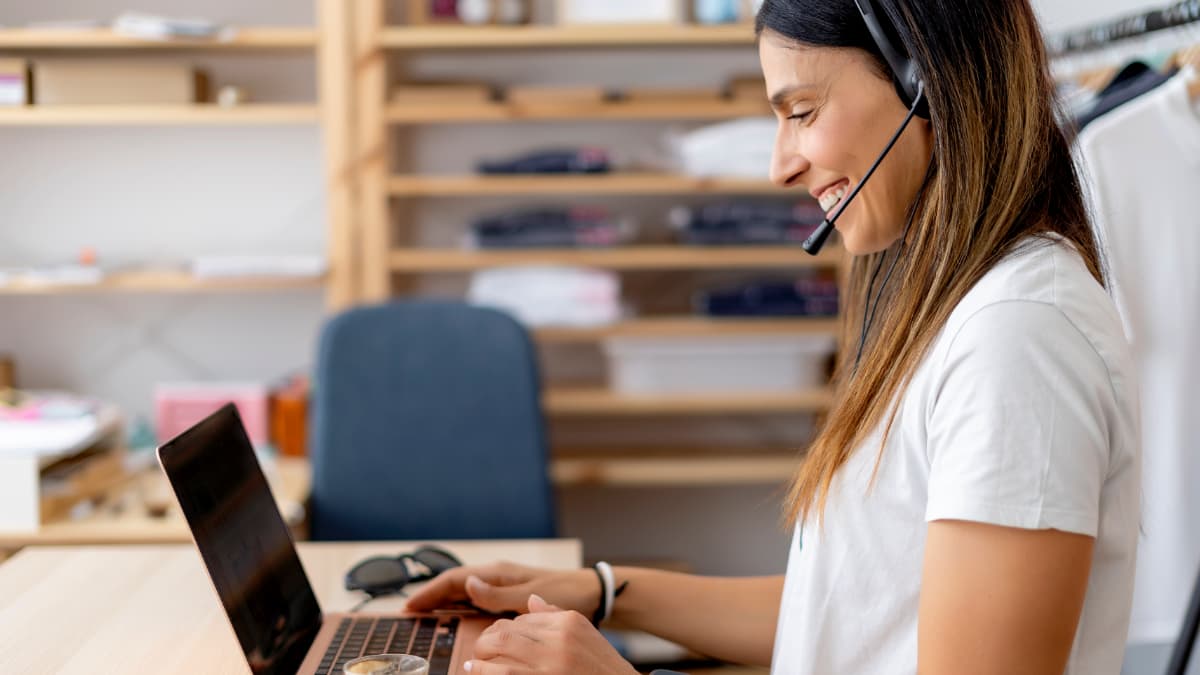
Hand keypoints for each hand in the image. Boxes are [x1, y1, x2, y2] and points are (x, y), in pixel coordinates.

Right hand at [405, 561, 600, 616]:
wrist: (590, 591)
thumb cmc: (565, 592)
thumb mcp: (531, 596)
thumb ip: (498, 594)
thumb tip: (468, 586)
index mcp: (498, 572)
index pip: (454, 579)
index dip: (430, 591)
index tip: (410, 604)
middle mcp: (497, 575)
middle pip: (454, 584)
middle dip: (430, 595)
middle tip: (408, 610)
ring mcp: (502, 584)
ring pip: (463, 590)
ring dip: (443, 600)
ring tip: (423, 612)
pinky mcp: (509, 594)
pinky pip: (476, 598)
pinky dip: (460, 605)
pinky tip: (454, 614)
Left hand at [464, 595, 638, 674]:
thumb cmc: (602, 665)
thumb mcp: (585, 632)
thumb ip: (556, 615)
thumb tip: (532, 601)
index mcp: (567, 623)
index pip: (522, 619)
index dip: (504, 628)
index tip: (497, 638)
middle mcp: (557, 640)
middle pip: (506, 632)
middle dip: (486, 640)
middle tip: (480, 649)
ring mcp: (549, 665)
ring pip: (500, 651)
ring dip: (480, 657)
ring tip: (474, 663)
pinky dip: (485, 673)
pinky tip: (477, 672)